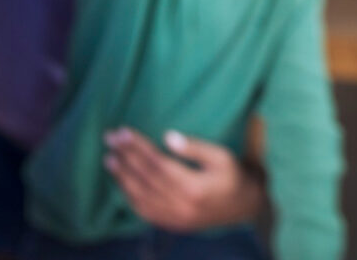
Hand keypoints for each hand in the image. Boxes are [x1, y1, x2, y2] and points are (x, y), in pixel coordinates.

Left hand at [104, 127, 264, 231]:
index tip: (122, 132)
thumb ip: (195, 148)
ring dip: (123, 177)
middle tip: (110, 138)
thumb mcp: (221, 156)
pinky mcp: (175, 225)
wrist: (247, 207)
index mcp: (194, 188)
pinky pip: (147, 212)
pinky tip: (123, 182)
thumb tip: (167, 137)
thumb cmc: (234, 175)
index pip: (157, 164)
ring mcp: (177, 218)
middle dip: (126, 157)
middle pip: (146, 178)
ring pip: (142, 197)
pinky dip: (131, 197)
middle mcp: (182, 206)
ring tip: (109, 159)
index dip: (137, 147)